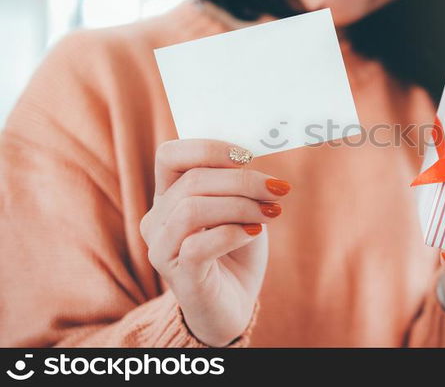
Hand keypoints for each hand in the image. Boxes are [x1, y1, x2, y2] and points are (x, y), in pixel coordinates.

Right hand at [139, 139, 290, 345]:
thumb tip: (253, 155)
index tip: (248, 156)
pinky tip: (254, 233)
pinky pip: (199, 245)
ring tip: (271, 212)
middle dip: (242, 180)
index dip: (209, 148)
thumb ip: (240, 184)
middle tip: (277, 189)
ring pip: (192, 209)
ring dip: (240, 206)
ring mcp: (162, 248)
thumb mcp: (241, 209)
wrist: (234, 304)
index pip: (170, 155)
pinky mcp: (178, 276)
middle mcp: (158, 218)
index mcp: (170, 195)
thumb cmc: (237, 252)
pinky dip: (233, 233)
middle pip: (192, 180)